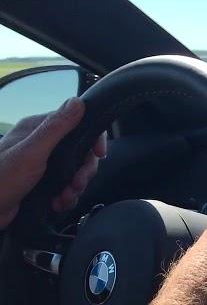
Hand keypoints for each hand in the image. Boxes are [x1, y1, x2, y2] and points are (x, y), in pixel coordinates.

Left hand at [0, 97, 106, 228]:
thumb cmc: (1, 180)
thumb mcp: (32, 152)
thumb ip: (56, 127)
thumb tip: (78, 102)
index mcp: (38, 130)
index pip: (77, 124)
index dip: (92, 139)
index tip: (99, 154)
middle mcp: (42, 144)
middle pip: (80, 151)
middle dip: (83, 170)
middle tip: (77, 183)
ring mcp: (43, 164)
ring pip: (75, 171)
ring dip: (75, 187)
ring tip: (65, 197)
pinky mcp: (43, 183)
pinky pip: (66, 186)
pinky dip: (67, 196)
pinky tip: (58, 203)